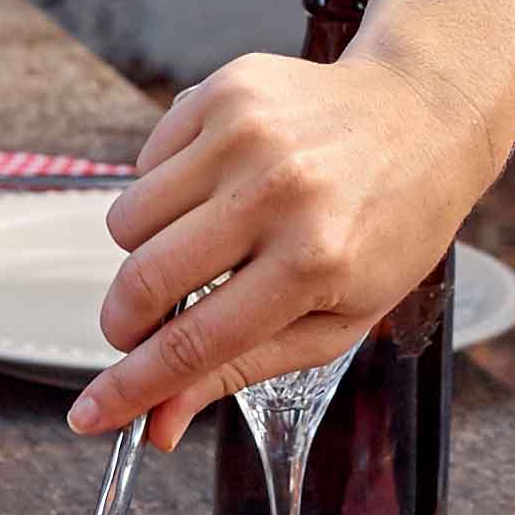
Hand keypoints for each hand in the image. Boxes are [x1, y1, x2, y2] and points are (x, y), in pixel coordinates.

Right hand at [71, 42, 512, 444]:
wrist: (422, 114)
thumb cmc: (387, 227)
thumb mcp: (338, 319)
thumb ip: (242, 370)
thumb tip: (159, 424)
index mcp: (313, 263)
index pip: (193, 343)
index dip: (132, 389)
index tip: (92, 416)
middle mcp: (276, 193)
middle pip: (144, 280)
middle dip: (123, 323)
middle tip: (137, 331)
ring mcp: (245, 134)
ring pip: (127, 220)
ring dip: (144, 251)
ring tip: (201, 245)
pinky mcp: (223, 90)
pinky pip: (143, 163)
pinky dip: (163, 191)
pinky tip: (217, 188)